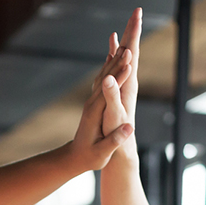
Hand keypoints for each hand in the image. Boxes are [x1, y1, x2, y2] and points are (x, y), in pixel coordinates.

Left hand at [68, 8, 142, 170]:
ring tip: (127, 46)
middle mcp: (92, 103)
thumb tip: (129, 128)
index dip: (119, 78)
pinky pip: (103, 81)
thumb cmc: (89, 158)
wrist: (74, 158)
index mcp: (95, 114)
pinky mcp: (95, 102)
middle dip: (118, 63)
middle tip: (131, 46)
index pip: (109, 92)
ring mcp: (92, 101)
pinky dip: (110, 69)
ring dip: (115, 61)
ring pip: (105, 77)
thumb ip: (114, 140)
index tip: (130, 65)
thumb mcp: (102, 153)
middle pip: (106, 78)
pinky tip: (115, 59)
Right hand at [99, 9, 141, 136]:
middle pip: (133, 50)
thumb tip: (108, 77)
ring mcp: (123, 86)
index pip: (133, 53)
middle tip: (137, 9)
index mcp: (128, 85)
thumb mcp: (113, 115)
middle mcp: (128, 82)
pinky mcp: (117, 90)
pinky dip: (114, 54)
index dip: (134, 35)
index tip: (137, 16)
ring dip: (127, 39)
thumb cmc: (116, 135)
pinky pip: (116, 66)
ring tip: (129, 22)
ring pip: (126, 57)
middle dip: (134, 30)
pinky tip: (114, 47)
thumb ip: (111, 96)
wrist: (120, 150)